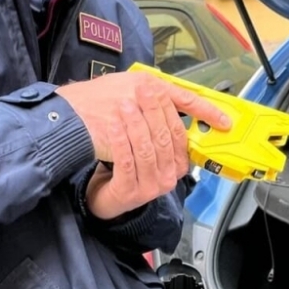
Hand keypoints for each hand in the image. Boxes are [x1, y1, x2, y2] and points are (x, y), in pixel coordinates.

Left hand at [57, 72, 231, 219]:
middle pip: (163, 139)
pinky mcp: (129, 191)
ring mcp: (149, 187)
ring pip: (145, 150)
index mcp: (179, 165)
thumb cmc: (133, 169)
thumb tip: (167, 95)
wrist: (110, 199)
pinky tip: (113, 124)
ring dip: (135, 123)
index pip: (179, 134)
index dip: (168, 110)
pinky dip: (119, 140)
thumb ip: (162, 131)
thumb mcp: (153, 153)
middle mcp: (168, 178)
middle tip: (142, 90)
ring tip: (125, 104)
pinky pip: (125, 161)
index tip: (157, 88)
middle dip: (152, 111)